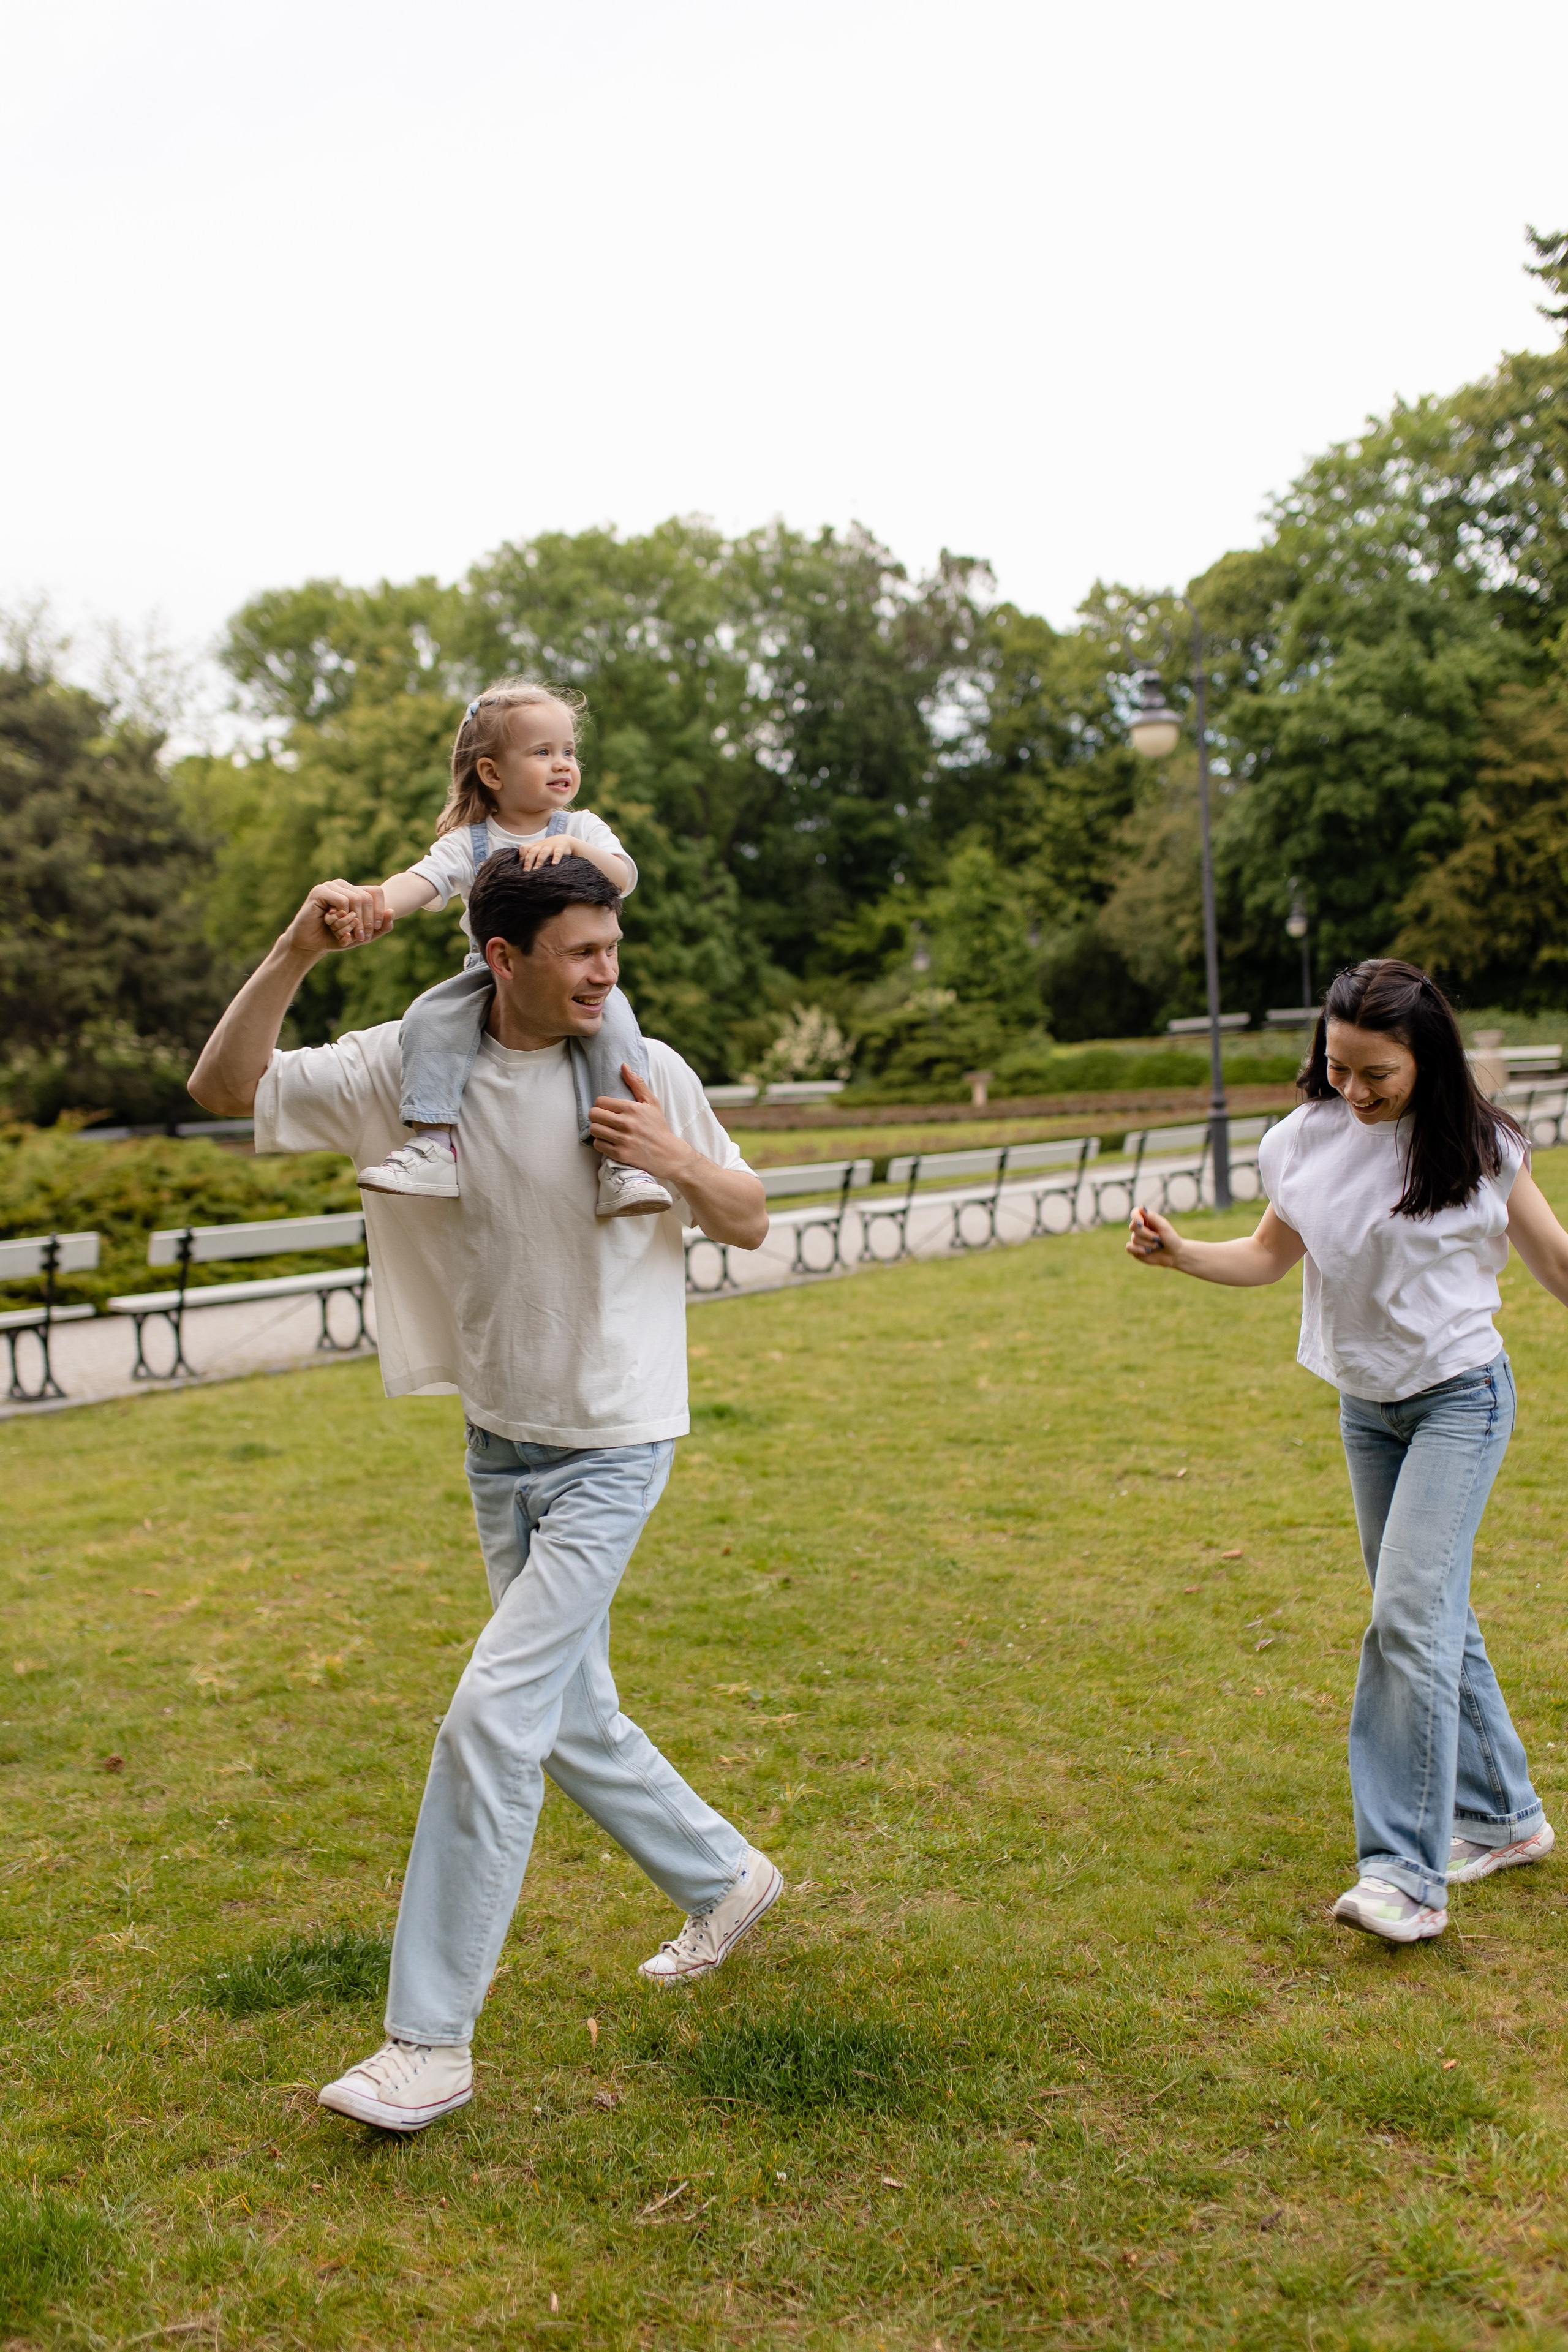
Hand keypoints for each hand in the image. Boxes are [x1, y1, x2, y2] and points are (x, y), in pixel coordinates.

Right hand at [286, 881, 394, 960]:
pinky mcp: (320, 891)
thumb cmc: (335, 938)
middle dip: (367, 921)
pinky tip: (332, 924)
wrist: (310, 945)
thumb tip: (392, 912)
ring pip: (356, 899)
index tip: (375, 929)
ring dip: (354, 922)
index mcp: (353, 891)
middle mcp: (342, 885)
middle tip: (362, 938)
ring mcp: (330, 886)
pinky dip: (341, 917)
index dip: (379, 911)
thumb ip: (380, 927)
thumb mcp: (362, 935)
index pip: (376, 892)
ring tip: (346, 934)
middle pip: (367, 897)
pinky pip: (342, 901)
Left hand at [515, 835, 576, 871]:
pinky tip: (554, 864)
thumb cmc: (550, 849)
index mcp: (535, 846)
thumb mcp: (540, 850)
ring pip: (543, 852)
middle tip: (526, 871)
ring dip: (539, 860)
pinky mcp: (560, 847)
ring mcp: (551, 846)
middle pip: (532, 852)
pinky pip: (558, 852)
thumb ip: (532, 856)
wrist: (566, 841)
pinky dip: (556, 858)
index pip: (524, 848)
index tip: (519, 866)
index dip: (521, 856)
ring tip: (536, 869)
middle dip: (528, 861)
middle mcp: (541, 845)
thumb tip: (524, 869)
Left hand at [587, 1067, 691, 1183]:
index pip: (600, 1101)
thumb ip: (637, 1083)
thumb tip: (623, 1066)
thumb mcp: (651, 1102)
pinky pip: (598, 1145)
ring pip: (594, 1130)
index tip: (607, 1108)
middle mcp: (626, 1124)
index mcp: (632, 1109)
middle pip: (593, 1115)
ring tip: (605, 1129)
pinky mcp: (620, 1154)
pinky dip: (601, 1143)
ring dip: (598, 1129)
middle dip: (596, 1116)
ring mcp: (622, 1140)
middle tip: (603, 1119)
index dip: (601, 1104)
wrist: (667, 1153)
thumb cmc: (658, 1126)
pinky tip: (609, 1141)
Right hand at [1127, 1205, 1181, 1268]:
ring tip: (1157, 1246)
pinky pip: (1129, 1248)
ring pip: (1134, 1239)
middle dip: (1147, 1234)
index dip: (1136, 1217)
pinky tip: (1148, 1251)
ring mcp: (1136, 1239)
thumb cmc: (1170, 1238)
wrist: (1174, 1254)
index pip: (1134, 1213)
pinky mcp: (1134, 1250)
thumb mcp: (1164, 1227)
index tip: (1141, 1223)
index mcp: (1146, 1219)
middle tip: (1158, 1238)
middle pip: (1133, 1227)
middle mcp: (1139, 1228)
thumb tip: (1141, 1207)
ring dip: (1148, 1244)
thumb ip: (1152, 1217)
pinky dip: (1139, 1250)